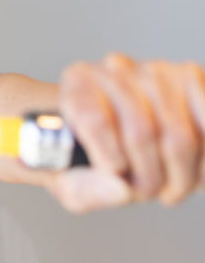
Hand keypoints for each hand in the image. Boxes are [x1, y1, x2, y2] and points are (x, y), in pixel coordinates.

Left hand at [48, 54, 204, 212]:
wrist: (116, 134)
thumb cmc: (88, 153)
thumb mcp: (70, 179)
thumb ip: (84, 188)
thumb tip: (120, 190)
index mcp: (78, 83)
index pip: (94, 120)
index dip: (109, 158)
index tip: (117, 175)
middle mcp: (116, 69)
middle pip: (142, 134)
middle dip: (148, 179)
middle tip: (145, 192)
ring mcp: (158, 71)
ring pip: (180, 138)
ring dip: (180, 177)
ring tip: (168, 187)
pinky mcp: (191, 77)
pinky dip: (204, 161)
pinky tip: (194, 171)